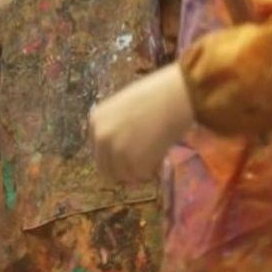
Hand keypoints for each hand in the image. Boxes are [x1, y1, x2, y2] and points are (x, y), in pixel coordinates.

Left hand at [90, 64, 194, 182]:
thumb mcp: (125, 106)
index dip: (115, 156)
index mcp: (96, 121)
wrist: (175, 97)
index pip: (99, 151)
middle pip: (106, 170)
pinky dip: (153, 170)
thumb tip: (121, 148)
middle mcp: (101, 137)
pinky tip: (162, 153)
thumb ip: (117, 127)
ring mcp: (116, 151)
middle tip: (142, 166)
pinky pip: (142, 176)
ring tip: (155, 154)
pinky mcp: (133, 162)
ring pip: (124, 176)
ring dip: (139, 171)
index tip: (130, 154)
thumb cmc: (157, 95)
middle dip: (124, 170)